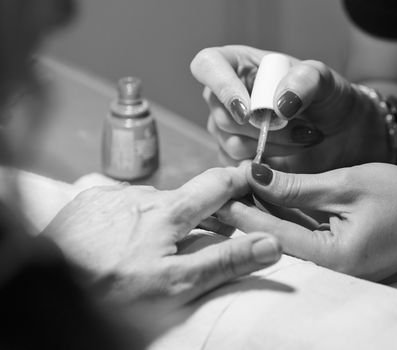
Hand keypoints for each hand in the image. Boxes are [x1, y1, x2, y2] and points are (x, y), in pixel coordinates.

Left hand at [42, 165, 281, 302]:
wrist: (41, 294)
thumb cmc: (107, 293)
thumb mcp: (174, 286)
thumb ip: (224, 262)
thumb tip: (270, 244)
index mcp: (168, 211)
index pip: (216, 183)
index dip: (240, 178)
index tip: (256, 177)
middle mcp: (142, 194)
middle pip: (186, 197)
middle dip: (203, 211)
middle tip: (212, 232)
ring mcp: (113, 196)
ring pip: (154, 202)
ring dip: (167, 217)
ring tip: (161, 245)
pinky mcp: (89, 202)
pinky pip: (125, 204)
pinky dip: (136, 218)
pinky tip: (126, 241)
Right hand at [190, 45, 388, 172]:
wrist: (343, 134)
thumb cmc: (330, 98)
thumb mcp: (325, 80)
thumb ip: (305, 80)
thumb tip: (278, 105)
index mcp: (239, 65)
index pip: (208, 66)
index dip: (223, 88)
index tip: (250, 111)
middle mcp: (226, 97)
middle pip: (221, 116)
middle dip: (263, 128)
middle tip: (303, 128)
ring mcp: (229, 131)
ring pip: (231, 145)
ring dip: (272, 147)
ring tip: (305, 139)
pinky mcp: (237, 160)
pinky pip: (239, 169)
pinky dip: (267, 168)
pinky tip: (293, 158)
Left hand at [216, 163, 396, 279]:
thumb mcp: (346, 184)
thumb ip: (298, 186)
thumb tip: (257, 177)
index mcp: (334, 259)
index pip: (274, 234)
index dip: (245, 210)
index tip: (220, 191)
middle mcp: (331, 270)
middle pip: (276, 239)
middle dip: (249, 212)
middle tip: (221, 189)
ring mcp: (334, 266)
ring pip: (288, 237)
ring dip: (265, 213)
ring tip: (237, 189)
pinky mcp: (338, 255)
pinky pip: (303, 235)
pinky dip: (286, 216)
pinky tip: (266, 197)